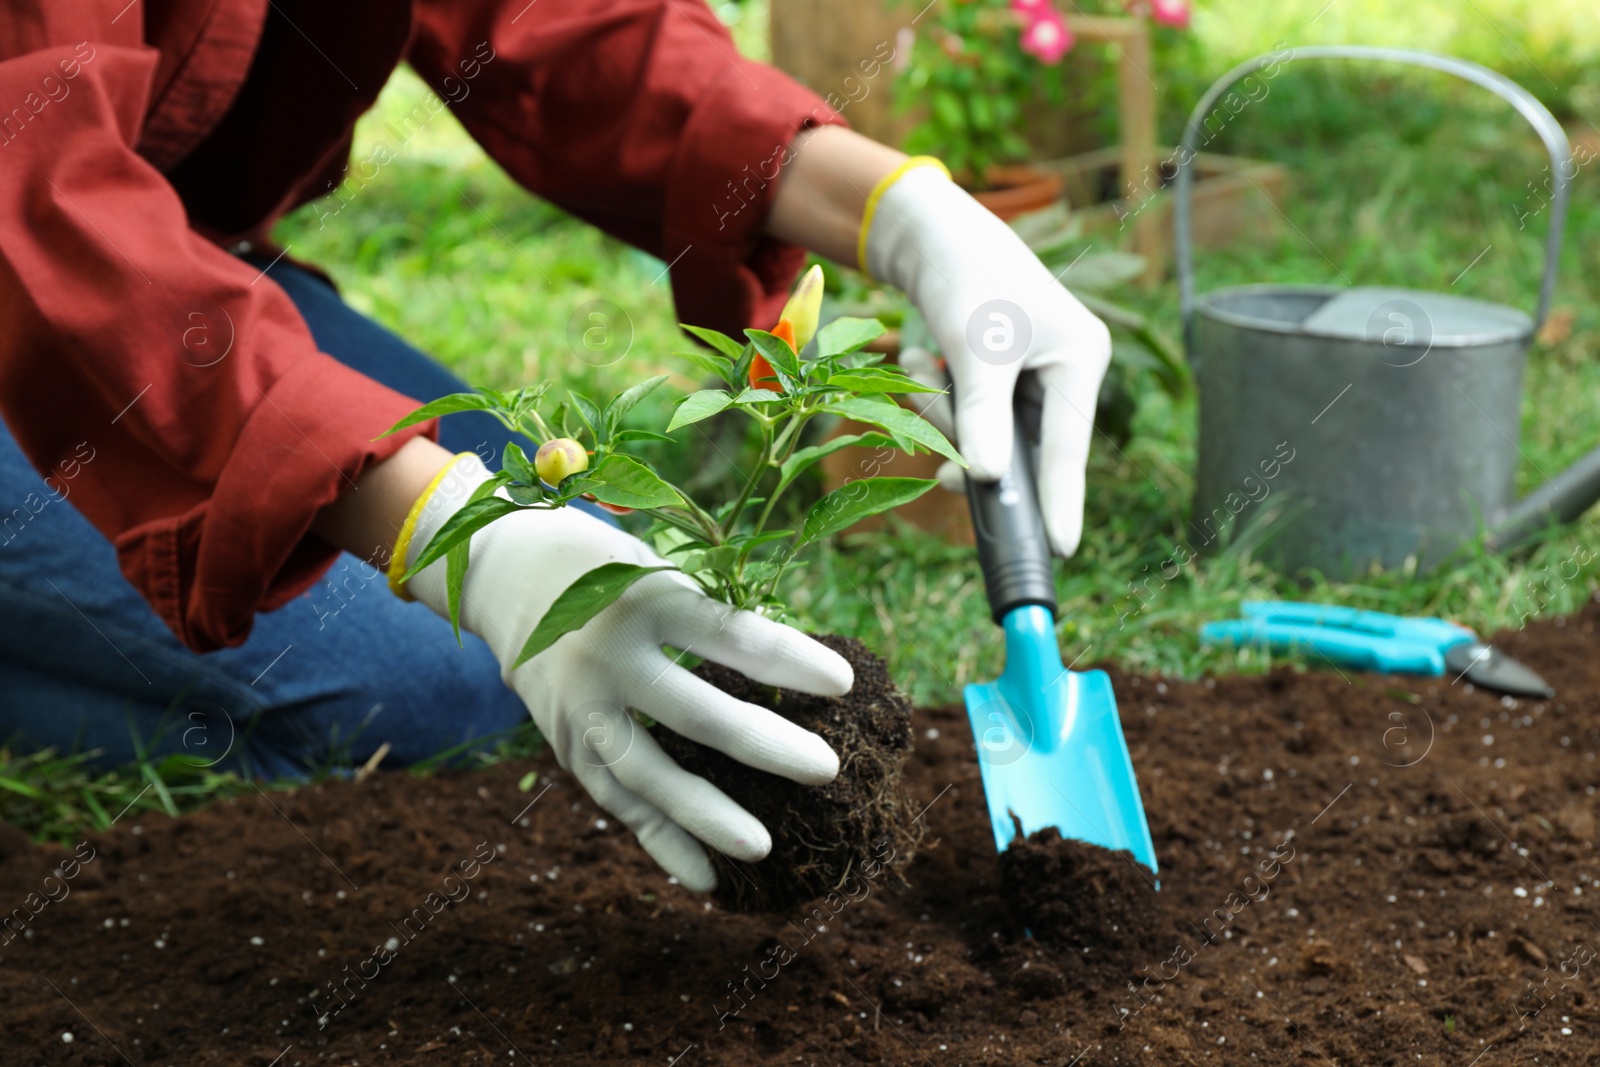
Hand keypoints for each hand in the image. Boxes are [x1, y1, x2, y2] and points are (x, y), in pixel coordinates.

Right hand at [402, 454, 854, 890]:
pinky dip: (660, 841)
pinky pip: (618, 801)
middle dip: (763, 746)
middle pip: (693, 712)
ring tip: (762, 848)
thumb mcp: (660, 567)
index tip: (844, 684)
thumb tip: (796, 674)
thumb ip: (714, 616)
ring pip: (647, 772)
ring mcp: (581, 707)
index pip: (728, 634)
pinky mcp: (566, 744)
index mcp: (645, 598)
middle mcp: (608, 656)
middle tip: (827, 770)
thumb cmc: (611, 565)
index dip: (788, 660)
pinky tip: (707, 879)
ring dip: (705, 815)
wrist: (506, 575)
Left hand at [865, 163, 1110, 555]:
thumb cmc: (966, 277)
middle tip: (938, 439)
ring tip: (923, 367)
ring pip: (984, 436)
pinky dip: (936, 397)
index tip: (1061, 549)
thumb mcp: (975, 347)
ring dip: (943, 412)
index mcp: (1080, 360)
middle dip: (968, 437)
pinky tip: (925, 360)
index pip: (1069, 448)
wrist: (929, 237)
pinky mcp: (999, 383)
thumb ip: (983, 414)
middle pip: (1018, 447)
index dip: (1060, 500)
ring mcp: (1030, 381)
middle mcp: (1064, 375)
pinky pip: (965, 417)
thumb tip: (990, 478)